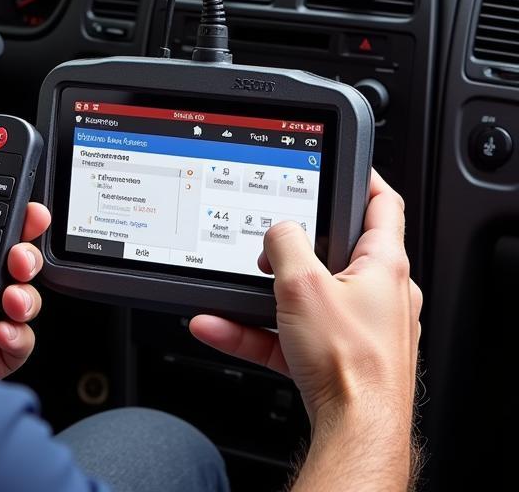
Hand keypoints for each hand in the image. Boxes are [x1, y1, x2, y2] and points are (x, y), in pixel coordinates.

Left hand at [0, 175, 50, 379]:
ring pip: (19, 303)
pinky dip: (19, 335)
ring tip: (12, 298)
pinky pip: (16, 346)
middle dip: (23, 254)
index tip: (25, 210)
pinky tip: (2, 331)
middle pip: (7, 267)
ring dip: (26, 294)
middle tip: (19, 256)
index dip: (6, 221)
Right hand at [189, 170, 421, 426]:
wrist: (355, 436)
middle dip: (290, 246)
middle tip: (266, 240)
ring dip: (261, 294)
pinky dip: (254, 330)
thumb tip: (277, 229)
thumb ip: (284, 242)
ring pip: (303, 297)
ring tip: (228, 291)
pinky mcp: (338, 360)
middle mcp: (378, 294)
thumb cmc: (350, 366)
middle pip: (333, 251)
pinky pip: (287, 334)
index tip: (340, 164)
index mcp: (383, 265)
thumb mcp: (301, 283)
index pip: (381, 204)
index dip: (360, 176)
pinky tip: (217, 327)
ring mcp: (359, 329)